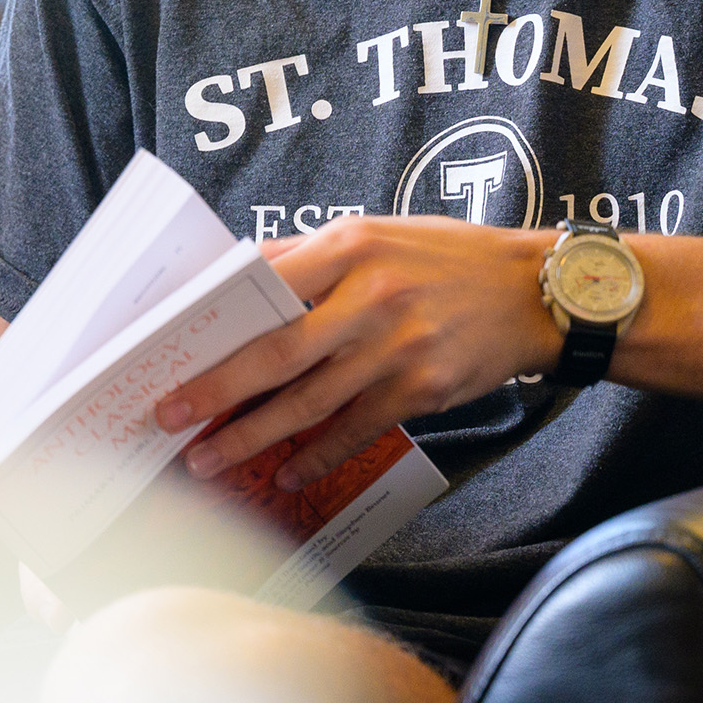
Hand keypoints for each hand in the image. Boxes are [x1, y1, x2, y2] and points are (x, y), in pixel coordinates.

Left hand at [155, 216, 560, 490]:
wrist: (532, 291)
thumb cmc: (447, 257)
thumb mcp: (380, 233)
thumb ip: (312, 254)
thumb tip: (240, 272)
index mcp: (352, 247)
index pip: (265, 284)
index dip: (216, 321)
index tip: (173, 349)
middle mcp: (371, 297)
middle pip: (277, 352)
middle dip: (216, 390)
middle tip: (170, 415)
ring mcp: (397, 348)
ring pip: (308, 401)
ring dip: (253, 435)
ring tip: (210, 457)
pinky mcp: (420, 389)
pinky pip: (354, 428)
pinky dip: (316, 453)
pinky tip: (285, 470)